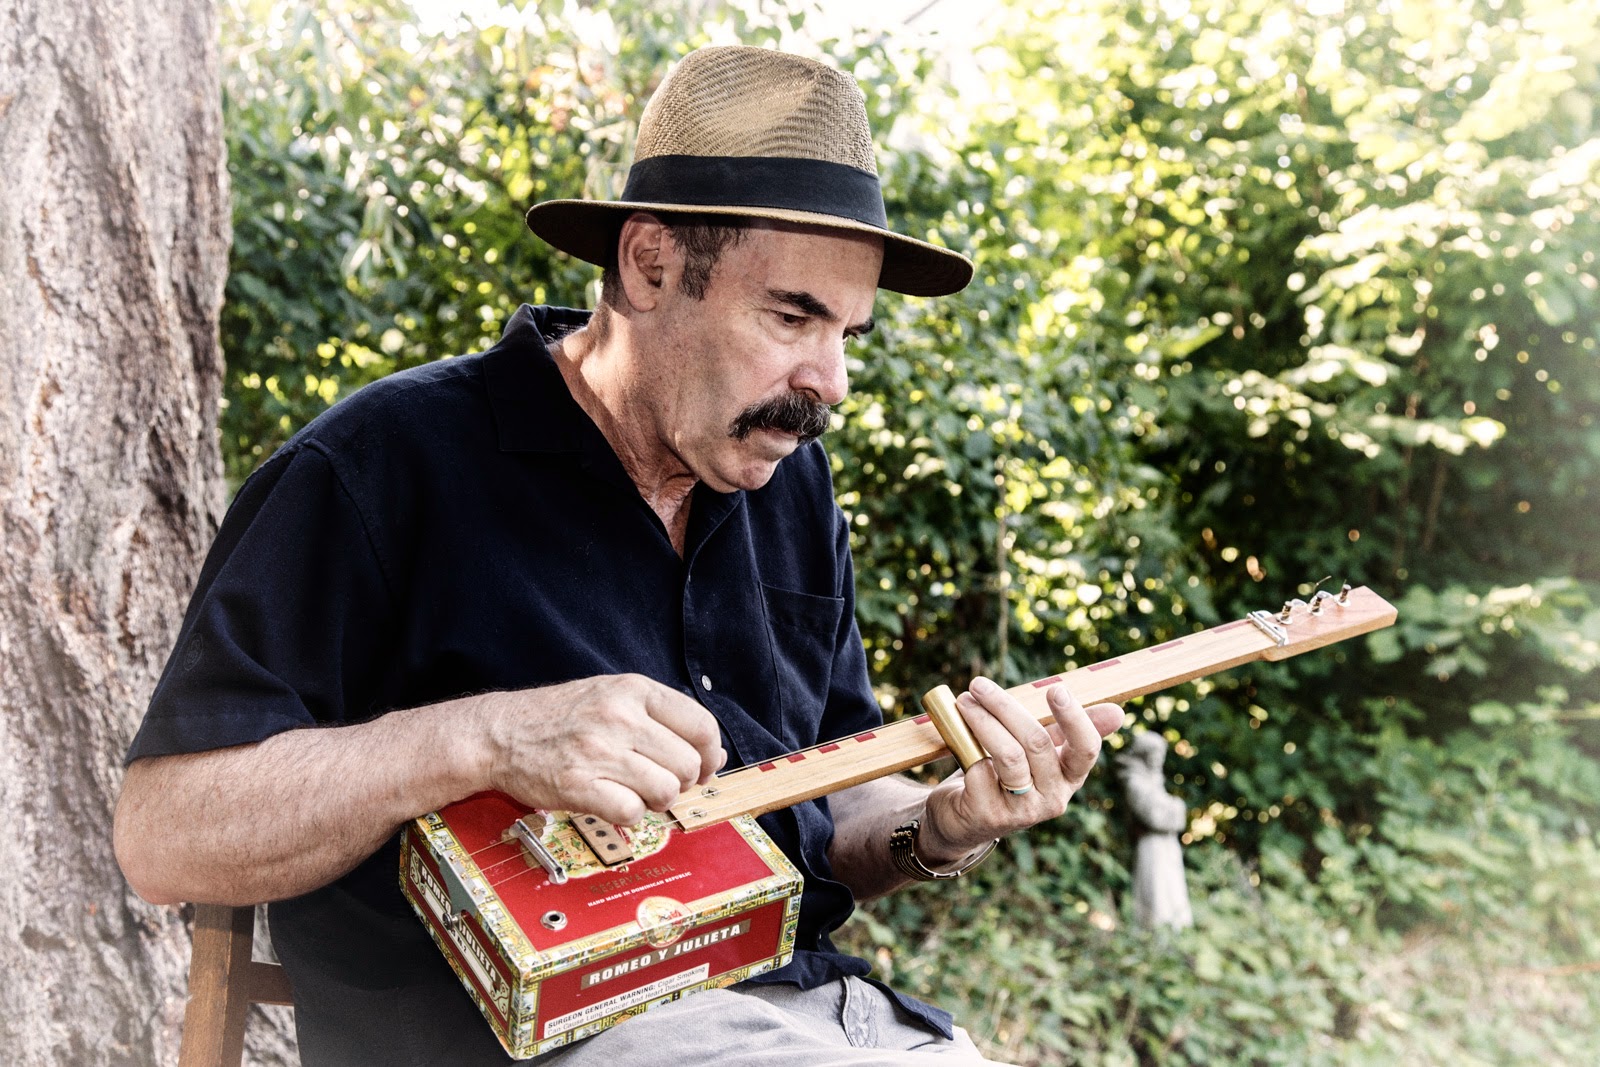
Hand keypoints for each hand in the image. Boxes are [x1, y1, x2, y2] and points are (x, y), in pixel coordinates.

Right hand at [477, 674, 725, 826]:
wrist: (499, 732)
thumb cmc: (561, 717)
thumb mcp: (614, 698)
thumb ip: (665, 721)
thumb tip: (715, 757)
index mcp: (634, 690)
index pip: (701, 726)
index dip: (708, 755)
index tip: (700, 767)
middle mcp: (618, 716)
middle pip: (687, 764)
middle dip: (682, 782)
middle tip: (660, 782)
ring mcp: (598, 750)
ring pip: (665, 790)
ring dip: (658, 800)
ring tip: (637, 792)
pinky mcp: (578, 785)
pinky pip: (632, 812)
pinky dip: (631, 815)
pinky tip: (615, 802)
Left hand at [916, 677, 1122, 863]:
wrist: (963, 817)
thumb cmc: (1004, 774)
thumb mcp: (1037, 750)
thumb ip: (1065, 728)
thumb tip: (1117, 712)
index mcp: (1070, 776)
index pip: (1086, 748)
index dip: (1074, 718)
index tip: (1055, 689)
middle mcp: (1053, 797)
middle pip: (1038, 742)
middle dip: (1005, 706)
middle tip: (979, 685)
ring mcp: (1023, 811)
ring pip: (1009, 754)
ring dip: (982, 721)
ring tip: (964, 701)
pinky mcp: (991, 816)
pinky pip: (979, 770)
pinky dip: (965, 748)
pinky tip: (955, 737)